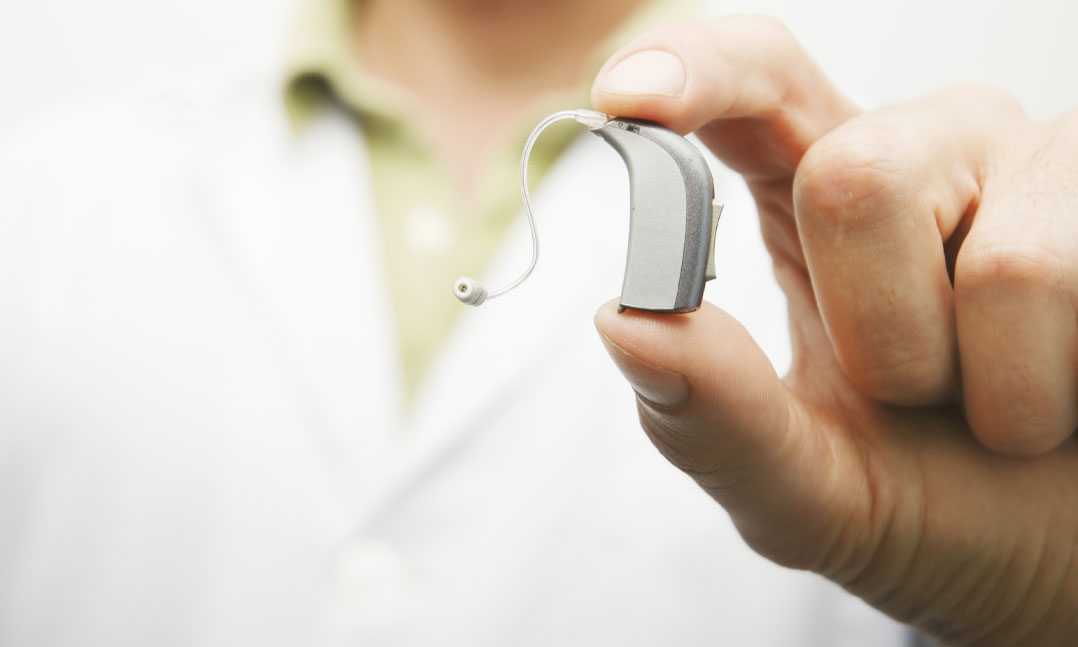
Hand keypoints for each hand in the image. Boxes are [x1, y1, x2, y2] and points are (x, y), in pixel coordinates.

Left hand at [591, 16, 1077, 645]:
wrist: (1060, 558)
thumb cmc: (934, 504)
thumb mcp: (805, 489)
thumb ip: (714, 419)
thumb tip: (623, 324)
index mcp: (820, 197)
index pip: (754, 82)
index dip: (694, 72)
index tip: (626, 100)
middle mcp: (927, 152)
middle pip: (852, 175)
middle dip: (879, 338)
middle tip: (919, 396)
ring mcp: (1039, 166)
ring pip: (997, 260)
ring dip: (986, 386)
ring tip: (1008, 407)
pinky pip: (1069, 282)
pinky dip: (1054, 391)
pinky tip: (1072, 391)